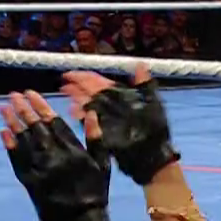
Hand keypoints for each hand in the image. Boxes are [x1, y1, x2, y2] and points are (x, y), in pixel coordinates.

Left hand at [0, 90, 111, 220]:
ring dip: (12, 123)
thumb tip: (91, 113)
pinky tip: (3, 132)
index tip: (30, 93)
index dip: (40, 105)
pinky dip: (10, 145)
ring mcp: (40, 169)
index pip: (53, 121)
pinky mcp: (29, 182)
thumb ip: (96, 137)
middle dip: (23, 109)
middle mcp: (54, 156)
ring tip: (4, 108)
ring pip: (23, 141)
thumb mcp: (103, 164)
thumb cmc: (95, 191)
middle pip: (35, 127)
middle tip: (13, 96)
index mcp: (73, 150)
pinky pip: (17, 160)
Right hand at [62, 65, 179, 185]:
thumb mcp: (153, 102)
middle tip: (64, 82)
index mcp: (120, 94)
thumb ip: (145, 84)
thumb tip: (141, 65)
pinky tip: (72, 112)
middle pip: (89, 91)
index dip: (84, 76)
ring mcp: (104, 117)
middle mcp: (110, 104)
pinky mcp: (101, 130)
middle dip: (76, 85)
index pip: (98, 81)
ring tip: (66, 93)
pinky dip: (80, 115)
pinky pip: (88, 120)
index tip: (71, 73)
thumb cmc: (155, 128)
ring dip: (76, 98)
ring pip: (86, 104)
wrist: (152, 155)